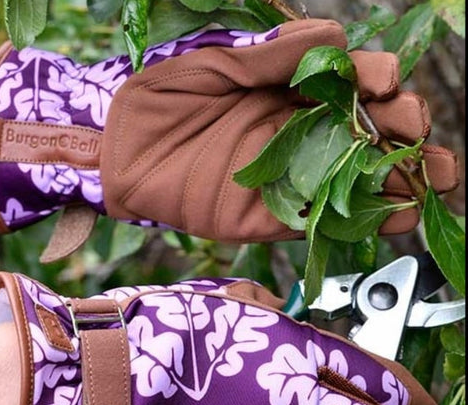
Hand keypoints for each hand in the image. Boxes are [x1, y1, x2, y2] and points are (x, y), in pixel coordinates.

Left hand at [0, 19, 457, 260]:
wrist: (116, 145)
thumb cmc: (159, 92)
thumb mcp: (214, 61)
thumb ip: (271, 57)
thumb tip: (333, 39)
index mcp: (285, 92)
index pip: (348, 87)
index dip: (374, 84)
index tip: (385, 83)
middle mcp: (294, 134)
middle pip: (362, 134)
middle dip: (398, 131)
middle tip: (416, 131)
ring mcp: (284, 177)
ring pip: (352, 179)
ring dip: (394, 178)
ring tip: (434, 177)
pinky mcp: (267, 215)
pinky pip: (319, 219)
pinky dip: (360, 220)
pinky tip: (397, 214)